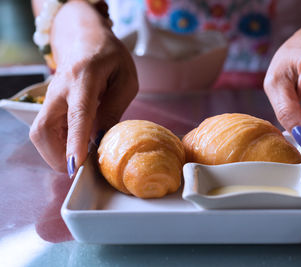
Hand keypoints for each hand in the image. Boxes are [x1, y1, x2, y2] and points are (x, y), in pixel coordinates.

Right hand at [29, 2, 137, 175]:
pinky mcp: (49, 104)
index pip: (78, 114)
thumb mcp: (125, 79)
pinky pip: (46, 130)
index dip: (76, 141)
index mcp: (84, 77)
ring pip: (40, 133)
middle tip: (81, 169)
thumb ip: (114, 108)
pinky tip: (75, 147)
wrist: (84, 38)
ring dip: (57, 152)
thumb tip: (101, 139)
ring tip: (81, 159)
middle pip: (44, 129)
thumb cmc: (110, 56)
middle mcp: (60, 89)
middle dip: (57, 156)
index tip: (76, 165)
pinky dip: (58, 144)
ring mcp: (50, 97)